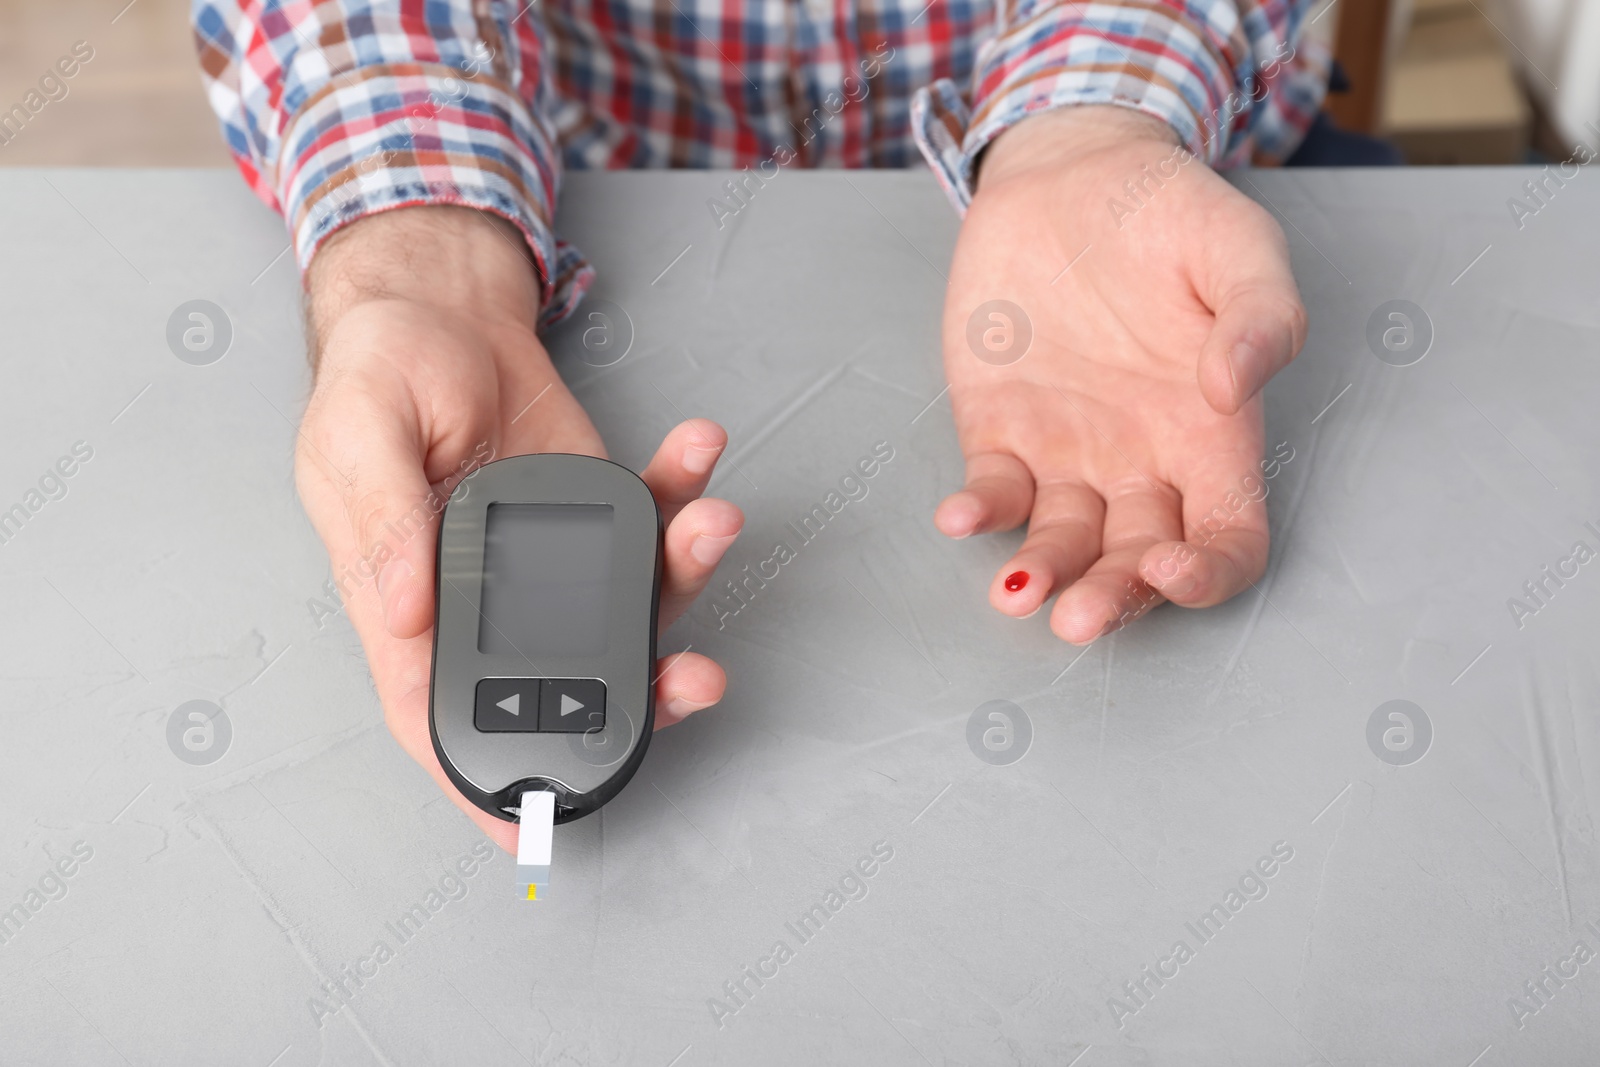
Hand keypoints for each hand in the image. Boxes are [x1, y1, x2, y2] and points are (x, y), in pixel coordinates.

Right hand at [296, 206, 743, 849]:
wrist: (440, 305)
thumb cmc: (380, 374)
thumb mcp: (354, 439)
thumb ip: (381, 525)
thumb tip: (407, 611)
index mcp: (409, 600)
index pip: (438, 711)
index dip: (483, 780)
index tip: (537, 831)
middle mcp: (493, 596)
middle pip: (570, 674)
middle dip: (643, 689)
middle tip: (694, 678)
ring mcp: (556, 557)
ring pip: (632, 601)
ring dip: (685, 575)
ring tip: (711, 522)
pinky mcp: (599, 507)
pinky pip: (652, 514)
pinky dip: (684, 488)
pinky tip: (698, 449)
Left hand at [937, 106, 1306, 643]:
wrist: (1068, 170)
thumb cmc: (1166, 212)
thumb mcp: (1237, 245)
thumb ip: (1260, 316)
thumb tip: (1235, 386)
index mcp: (1213, 435)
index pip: (1228, 538)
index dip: (1209, 573)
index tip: (1172, 564)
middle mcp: (1142, 461)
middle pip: (1136, 564)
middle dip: (1112, 600)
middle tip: (1078, 618)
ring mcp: (1067, 452)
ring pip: (1062, 544)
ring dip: (1042, 576)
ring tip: (1016, 590)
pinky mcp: (1000, 429)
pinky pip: (993, 491)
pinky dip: (978, 513)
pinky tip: (961, 515)